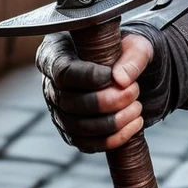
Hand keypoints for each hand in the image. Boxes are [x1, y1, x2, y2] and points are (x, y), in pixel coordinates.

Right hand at [36, 31, 153, 151]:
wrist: (125, 69)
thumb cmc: (124, 50)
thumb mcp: (134, 44)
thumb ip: (132, 57)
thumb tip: (121, 80)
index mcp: (56, 55)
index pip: (64, 72)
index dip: (89, 77)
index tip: (113, 76)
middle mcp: (51, 86)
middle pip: (71, 102)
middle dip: (108, 100)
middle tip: (135, 90)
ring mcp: (58, 112)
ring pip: (78, 126)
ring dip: (113, 121)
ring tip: (137, 107)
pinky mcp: (71, 132)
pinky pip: (86, 144)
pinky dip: (113, 138)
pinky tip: (135, 124)